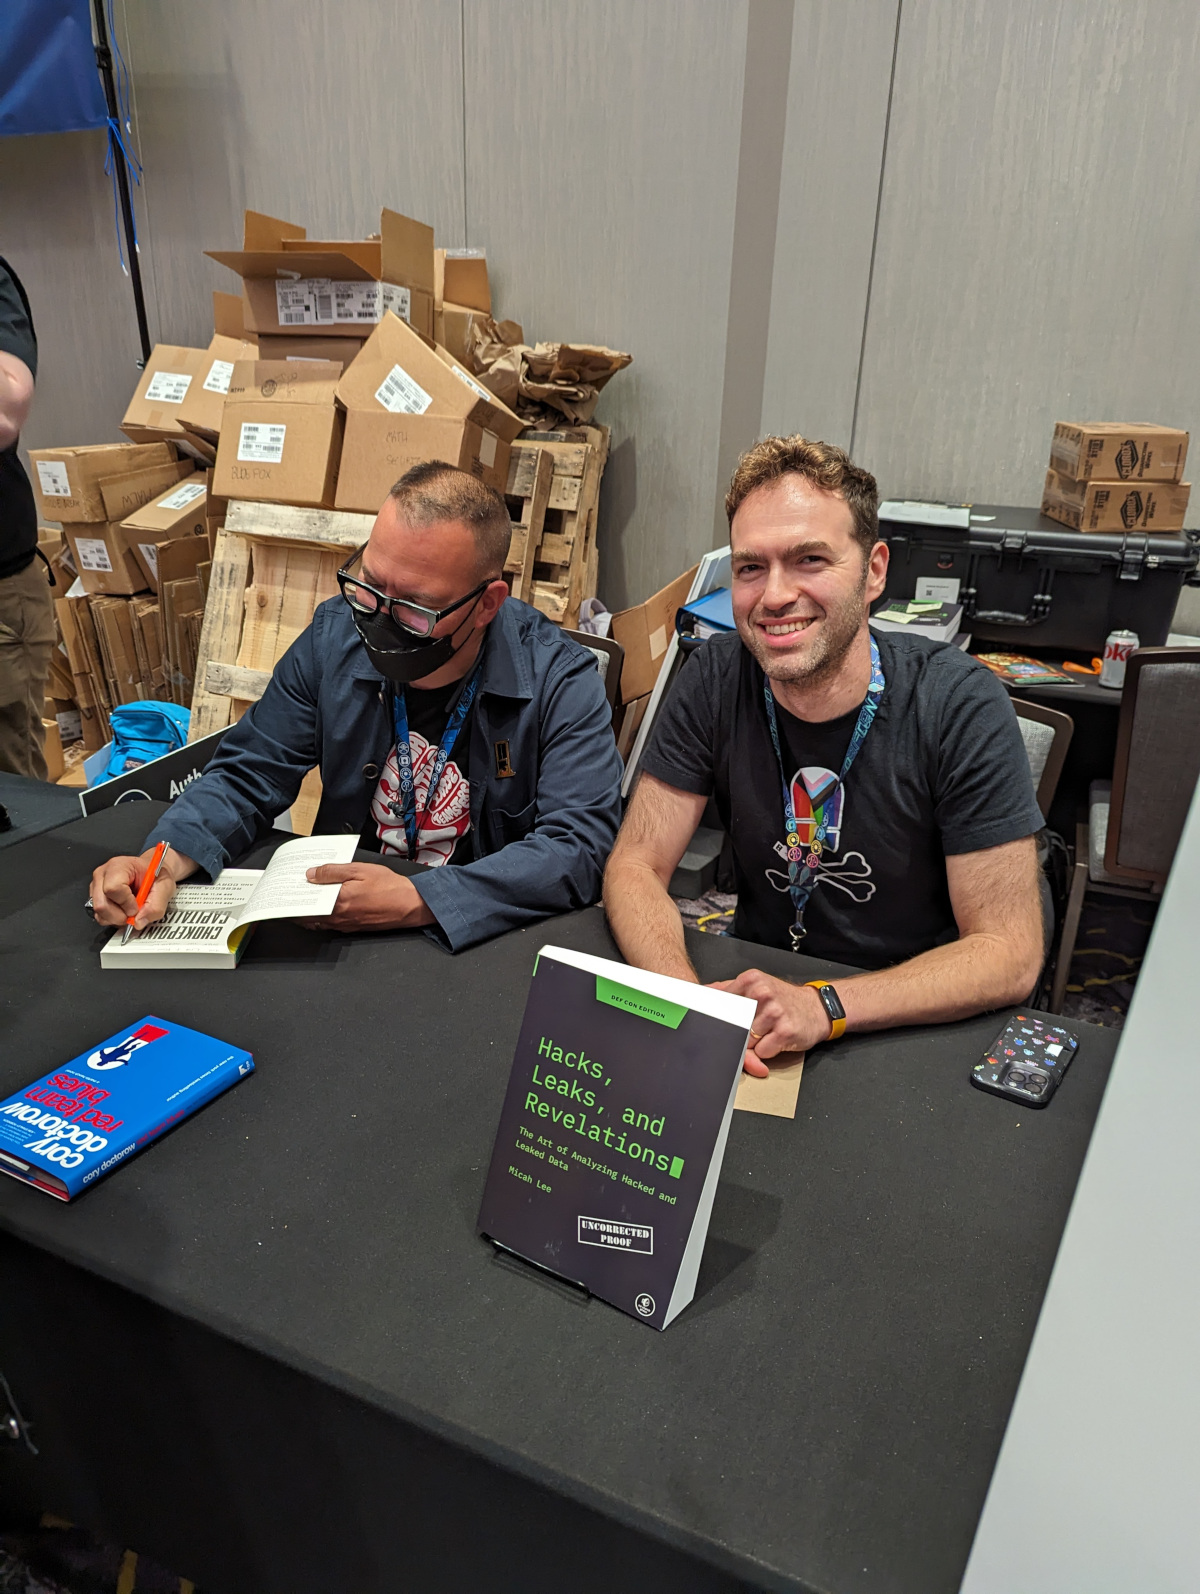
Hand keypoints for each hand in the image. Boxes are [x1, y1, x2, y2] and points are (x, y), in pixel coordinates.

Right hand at [89, 847, 193, 929]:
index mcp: (118, 866)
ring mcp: (96, 886)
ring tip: (130, 910)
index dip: (126, 903)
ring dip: (117, 918)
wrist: (151, 872)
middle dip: (120, 915)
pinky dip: (113, 919)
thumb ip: (155, 906)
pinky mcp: (96, 897)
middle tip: (135, 913)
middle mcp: (103, 875)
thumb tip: (139, 922)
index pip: (113, 888)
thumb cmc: (155, 874)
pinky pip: (99, 916)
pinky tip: (123, 911)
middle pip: (102, 904)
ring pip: (99, 912)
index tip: (137, 906)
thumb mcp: (164, 887)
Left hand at [301, 863, 434, 931]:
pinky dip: (320, 918)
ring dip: (307, 915)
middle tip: (288, 898)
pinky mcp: (354, 927)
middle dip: (295, 908)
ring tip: (300, 902)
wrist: (411, 905)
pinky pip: (330, 924)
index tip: (283, 893)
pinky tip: (320, 908)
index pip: (306, 904)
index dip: (292, 900)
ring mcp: (346, 925)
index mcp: (338, 901)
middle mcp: (339, 917)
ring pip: (318, 922)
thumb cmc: (389, 887)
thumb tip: (312, 874)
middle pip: (308, 916)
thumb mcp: (360, 870)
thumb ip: (333, 872)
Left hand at [710, 969, 832, 1075]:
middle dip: (735, 1034)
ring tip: (766, 1033)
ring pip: (746, 1041)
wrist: (817, 1008)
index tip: (713, 1027)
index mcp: (750, 980)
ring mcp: (774, 1012)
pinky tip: (775, 1040)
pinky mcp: (785, 1031)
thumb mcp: (757, 985)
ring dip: (753, 1044)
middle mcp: (761, 993)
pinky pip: (762, 1052)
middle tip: (747, 1032)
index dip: (717, 1020)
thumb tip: (702, 992)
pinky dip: (766, 1051)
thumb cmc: (784, 999)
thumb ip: (729, 988)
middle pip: (732, 1025)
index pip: (721, 1005)